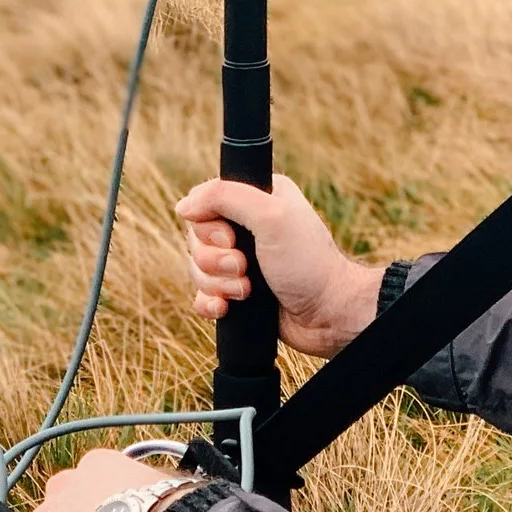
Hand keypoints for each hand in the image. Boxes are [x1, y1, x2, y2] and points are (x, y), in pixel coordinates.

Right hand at [177, 174, 382, 357]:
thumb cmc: (308, 263)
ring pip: (197, 268)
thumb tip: (184, 206)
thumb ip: (225, 197)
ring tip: (247, 290)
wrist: (328, 315)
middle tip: (244, 266)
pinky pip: (202, 295)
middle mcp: (246, 226)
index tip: (231, 237)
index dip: (208, 223)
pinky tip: (228, 308)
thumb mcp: (271, 216)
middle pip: (196, 237)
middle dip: (215, 259)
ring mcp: (241, 260)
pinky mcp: (237, 292)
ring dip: (218, 283)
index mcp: (256, 197)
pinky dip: (211, 303)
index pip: (203, 200)